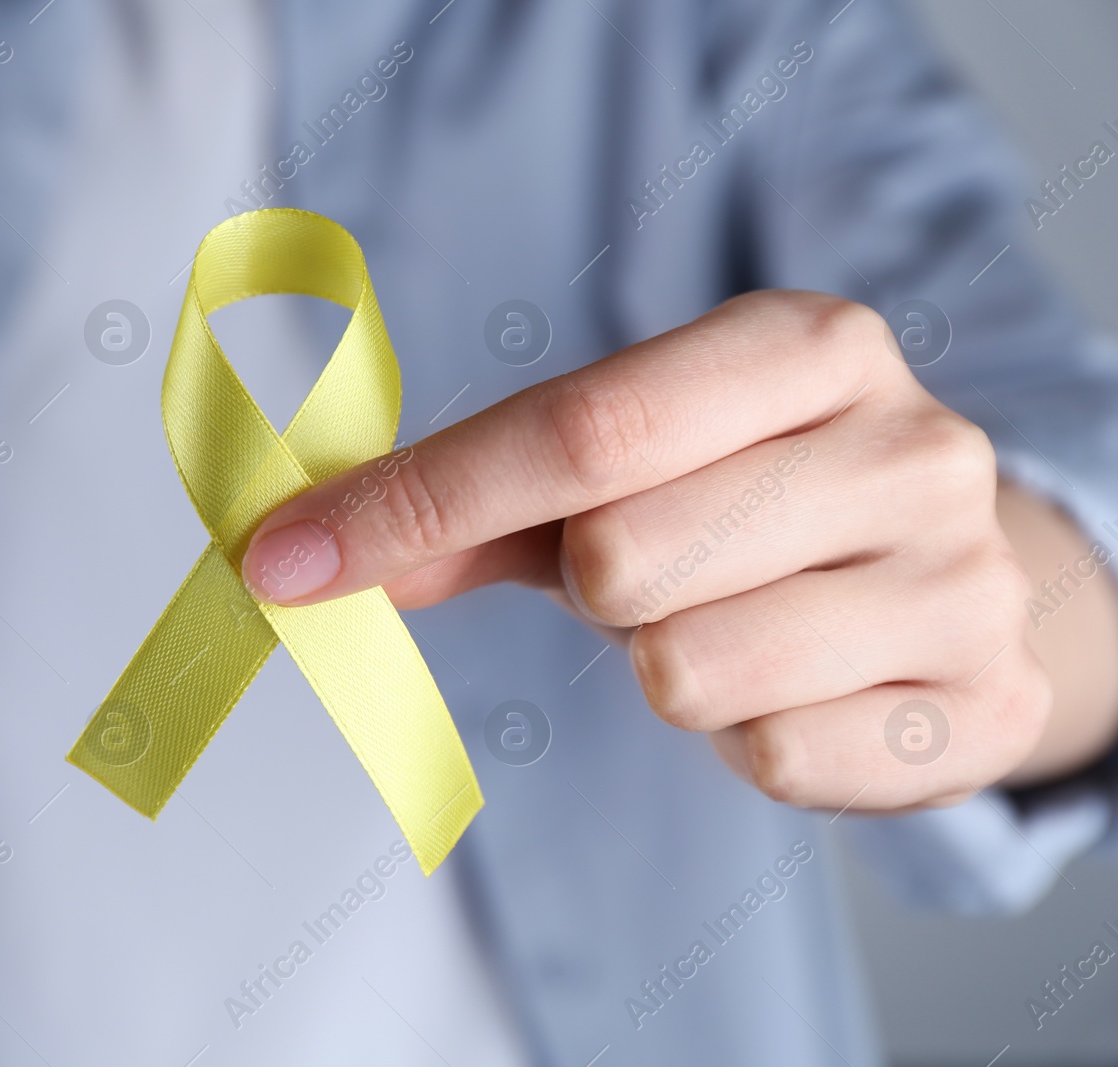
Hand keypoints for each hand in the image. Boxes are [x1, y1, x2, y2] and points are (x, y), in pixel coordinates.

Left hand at [241, 290, 1056, 811]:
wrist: (951, 572)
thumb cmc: (752, 500)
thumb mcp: (625, 468)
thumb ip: (471, 502)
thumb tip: (299, 555)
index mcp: (806, 346)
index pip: (580, 427)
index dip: (415, 502)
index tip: (282, 560)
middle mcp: (906, 447)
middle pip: (623, 559)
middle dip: (593, 586)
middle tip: (649, 568)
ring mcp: (959, 581)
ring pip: (687, 672)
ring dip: (664, 664)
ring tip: (731, 620)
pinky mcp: (976, 707)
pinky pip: (766, 757)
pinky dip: (743, 734)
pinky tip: (796, 683)